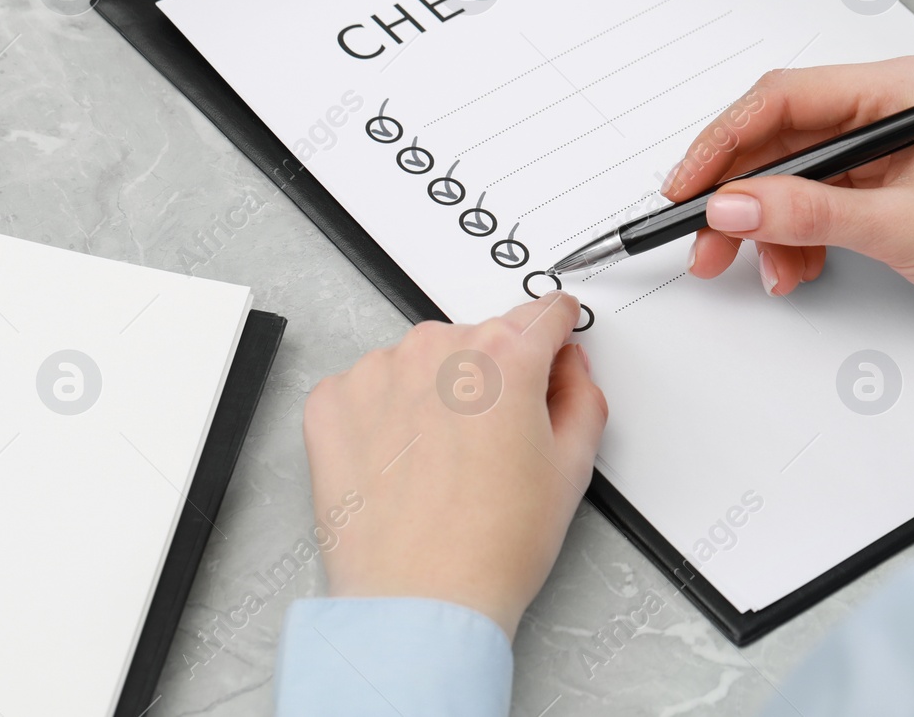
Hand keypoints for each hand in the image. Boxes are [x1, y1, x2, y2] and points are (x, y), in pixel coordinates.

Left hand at [301, 292, 605, 638]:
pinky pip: (367, 388)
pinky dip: (382, 415)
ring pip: (422, 362)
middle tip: (494, 444)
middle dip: (491, 378)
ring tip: (442, 463)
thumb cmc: (490, 546)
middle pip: (479, 340)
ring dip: (434, 393)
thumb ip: (581, 395)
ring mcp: (377, 373)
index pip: (542, 312)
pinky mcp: (332, 402)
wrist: (418, 601)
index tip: (550, 345)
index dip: (555, 334)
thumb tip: (568, 369)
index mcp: (503, 356)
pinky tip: (400, 463)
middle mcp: (438, 350)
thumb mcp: (572, 467)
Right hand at [664, 58, 913, 354]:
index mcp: (895, 89)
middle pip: (782, 140)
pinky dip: (799, 237)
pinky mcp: (888, 190)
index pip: (782, 100)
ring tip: (763, 269)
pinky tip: (798, 268)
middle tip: (706, 239)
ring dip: (770, 224)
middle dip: (740, 194)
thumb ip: (807, 212)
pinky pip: (820, 204)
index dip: (723, 143)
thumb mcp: (899, 225)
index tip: (687, 186)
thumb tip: (735, 205)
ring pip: (796, 177)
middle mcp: (886, 110)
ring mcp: (886, 151)